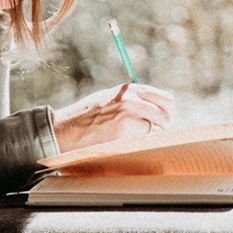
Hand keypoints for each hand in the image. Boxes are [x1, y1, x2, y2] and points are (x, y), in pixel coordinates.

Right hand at [52, 83, 176, 151]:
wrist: (65, 129)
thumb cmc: (86, 117)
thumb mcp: (110, 98)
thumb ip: (132, 100)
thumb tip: (154, 109)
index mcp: (129, 89)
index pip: (165, 99)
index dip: (167, 112)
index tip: (163, 121)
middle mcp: (132, 98)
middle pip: (166, 114)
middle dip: (163, 125)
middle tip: (155, 133)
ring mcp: (129, 113)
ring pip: (157, 128)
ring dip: (150, 135)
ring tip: (133, 137)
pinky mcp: (125, 130)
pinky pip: (144, 139)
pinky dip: (139, 143)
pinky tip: (124, 142)